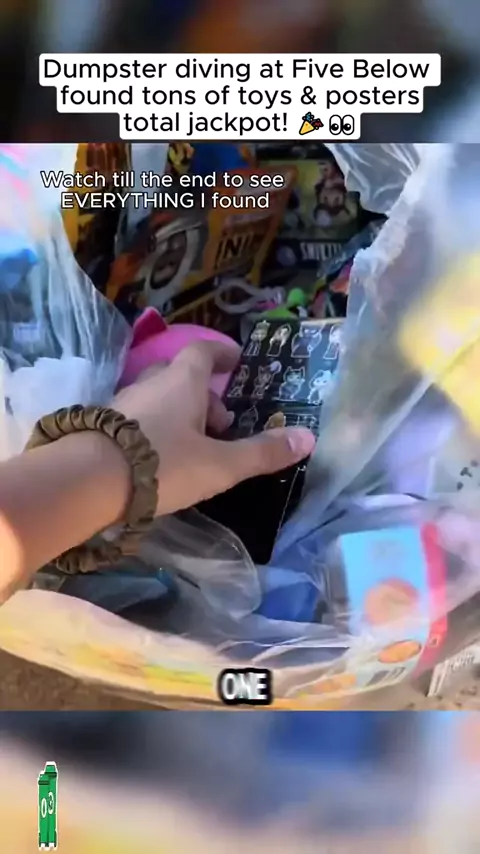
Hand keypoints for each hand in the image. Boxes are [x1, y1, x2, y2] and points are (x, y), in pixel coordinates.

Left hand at [112, 340, 315, 515]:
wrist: (88, 481)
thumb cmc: (163, 465)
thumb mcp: (220, 465)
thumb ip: (261, 453)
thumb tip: (308, 438)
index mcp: (182, 382)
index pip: (204, 352)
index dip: (222, 354)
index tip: (238, 362)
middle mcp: (150, 384)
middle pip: (180, 375)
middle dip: (204, 394)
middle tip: (221, 424)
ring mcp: (122, 404)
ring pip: (156, 397)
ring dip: (178, 413)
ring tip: (194, 447)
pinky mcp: (101, 426)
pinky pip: (136, 417)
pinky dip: (154, 428)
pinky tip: (159, 459)